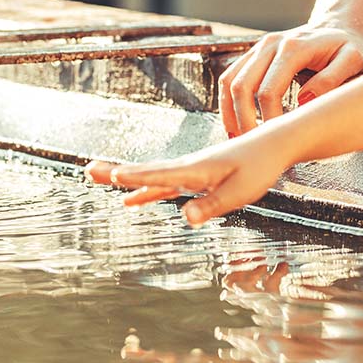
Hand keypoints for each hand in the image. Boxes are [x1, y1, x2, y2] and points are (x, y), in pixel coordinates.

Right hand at [84, 135, 291, 225]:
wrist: (274, 144)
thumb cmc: (259, 168)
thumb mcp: (239, 192)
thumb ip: (211, 205)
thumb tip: (184, 217)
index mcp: (197, 169)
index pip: (161, 174)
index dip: (137, 177)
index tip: (113, 175)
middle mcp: (188, 167)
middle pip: (146, 171)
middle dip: (117, 172)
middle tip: (88, 170)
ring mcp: (190, 171)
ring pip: (151, 177)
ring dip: (126, 179)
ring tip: (100, 178)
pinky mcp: (196, 176)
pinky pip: (164, 184)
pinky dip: (146, 190)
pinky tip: (134, 200)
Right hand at [218, 24, 362, 135]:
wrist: (336, 25)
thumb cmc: (347, 47)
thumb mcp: (353, 59)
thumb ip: (332, 79)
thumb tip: (305, 101)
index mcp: (293, 48)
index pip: (268, 91)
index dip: (268, 120)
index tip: (277, 140)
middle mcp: (271, 45)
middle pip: (241, 87)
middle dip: (244, 120)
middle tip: (254, 145)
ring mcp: (259, 47)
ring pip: (229, 81)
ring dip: (229, 112)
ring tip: (238, 137)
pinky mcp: (254, 53)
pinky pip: (230, 76)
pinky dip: (227, 101)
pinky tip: (235, 121)